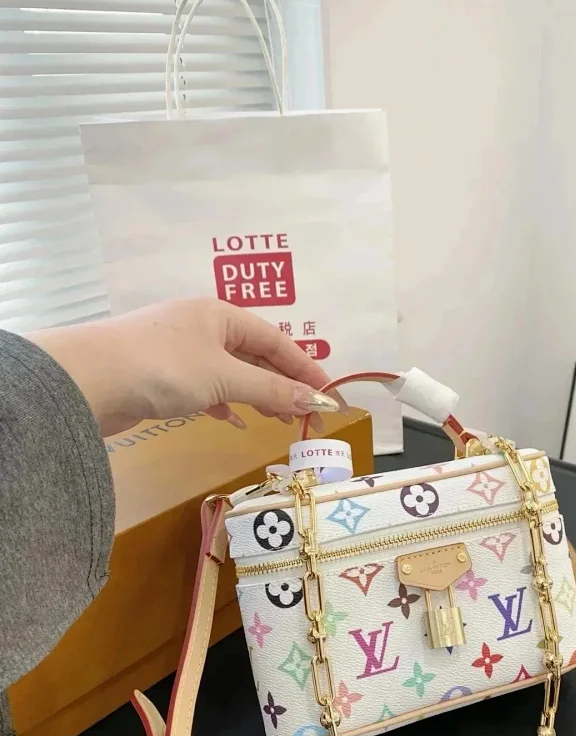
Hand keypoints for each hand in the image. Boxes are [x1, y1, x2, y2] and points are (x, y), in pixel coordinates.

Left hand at [27, 298, 338, 436]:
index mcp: (219, 314)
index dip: (304, 366)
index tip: (328, 392)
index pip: (274, 339)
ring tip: (281, 420)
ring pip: (231, 373)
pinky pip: (206, 388)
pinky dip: (225, 403)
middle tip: (309, 414)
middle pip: (255, 355)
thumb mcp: (224, 376)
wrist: (88, 380)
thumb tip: (315, 398)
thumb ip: (271, 388)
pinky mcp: (161, 378)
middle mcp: (201, 327)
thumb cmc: (161, 367)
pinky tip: (234, 420)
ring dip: (258, 395)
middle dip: (284, 384)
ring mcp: (180, 352)